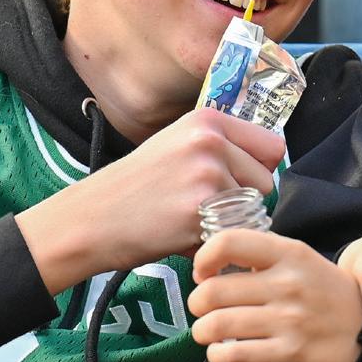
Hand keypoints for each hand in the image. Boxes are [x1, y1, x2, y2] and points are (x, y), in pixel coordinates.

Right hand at [16, 108, 283, 292]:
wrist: (89, 219)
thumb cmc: (135, 185)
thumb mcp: (176, 143)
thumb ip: (221, 144)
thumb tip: (270, 158)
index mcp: (208, 120)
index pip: (272, 145)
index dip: (258, 168)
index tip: (237, 180)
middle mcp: (210, 142)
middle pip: (266, 180)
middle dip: (245, 199)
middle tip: (207, 206)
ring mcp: (205, 176)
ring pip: (251, 211)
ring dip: (229, 222)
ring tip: (189, 218)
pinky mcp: (199, 213)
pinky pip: (230, 234)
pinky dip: (211, 241)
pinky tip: (181, 233)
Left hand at [188, 229, 361, 361]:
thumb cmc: (326, 295)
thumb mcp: (302, 261)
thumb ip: (263, 255)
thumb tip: (212, 260)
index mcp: (290, 253)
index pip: (229, 242)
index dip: (204, 258)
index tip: (203, 272)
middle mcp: (288, 283)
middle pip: (212, 291)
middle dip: (196, 303)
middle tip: (202, 308)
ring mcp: (289, 319)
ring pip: (216, 325)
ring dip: (202, 331)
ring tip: (208, 331)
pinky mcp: (289, 353)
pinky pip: (232, 354)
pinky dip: (217, 355)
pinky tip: (223, 352)